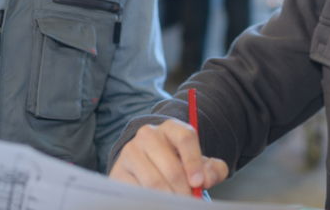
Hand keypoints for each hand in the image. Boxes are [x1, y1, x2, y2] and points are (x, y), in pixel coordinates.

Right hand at [109, 118, 228, 194]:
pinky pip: (137, 193)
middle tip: (189, 203)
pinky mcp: (118, 171)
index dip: (194, 161)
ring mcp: (131, 151)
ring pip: (153, 182)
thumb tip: (207, 178)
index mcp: (171, 127)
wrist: (146, 163)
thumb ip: (212, 168)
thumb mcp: (197, 162)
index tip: (199, 183)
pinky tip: (159, 204)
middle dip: (183, 190)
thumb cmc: (177, 162)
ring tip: (176, 205)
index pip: (185, 138)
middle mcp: (148, 134)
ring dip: (168, 199)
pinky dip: (151, 203)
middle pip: (171, 166)